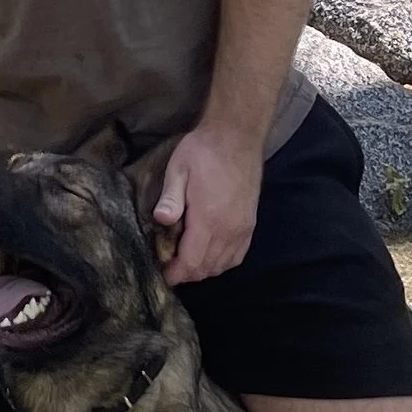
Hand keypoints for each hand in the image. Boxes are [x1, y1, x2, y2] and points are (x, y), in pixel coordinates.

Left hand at [153, 120, 261, 285]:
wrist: (237, 137)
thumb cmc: (203, 151)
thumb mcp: (179, 168)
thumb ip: (171, 197)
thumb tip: (161, 219)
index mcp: (208, 219)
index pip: (192, 262)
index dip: (177, 274)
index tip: (164, 274)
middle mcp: (228, 229)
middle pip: (207, 268)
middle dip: (188, 273)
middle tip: (171, 266)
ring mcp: (242, 228)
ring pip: (223, 265)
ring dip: (204, 269)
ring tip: (187, 261)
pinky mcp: (250, 224)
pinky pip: (238, 255)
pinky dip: (223, 263)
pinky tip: (211, 256)